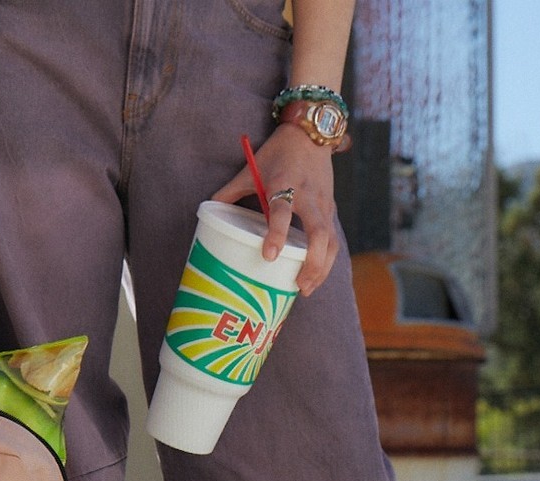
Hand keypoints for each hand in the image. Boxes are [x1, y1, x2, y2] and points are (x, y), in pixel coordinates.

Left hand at [211, 124, 339, 294]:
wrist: (310, 132)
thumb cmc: (276, 152)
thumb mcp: (250, 168)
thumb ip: (229, 191)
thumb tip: (207, 210)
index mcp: (284, 183)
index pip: (282, 210)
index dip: (277, 233)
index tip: (269, 256)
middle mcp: (308, 195)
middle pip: (318, 232)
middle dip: (312, 261)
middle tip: (299, 286)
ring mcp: (324, 203)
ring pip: (330, 239)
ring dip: (322, 266)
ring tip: (306, 288)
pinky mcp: (331, 208)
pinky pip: (332, 237)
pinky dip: (326, 258)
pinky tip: (314, 276)